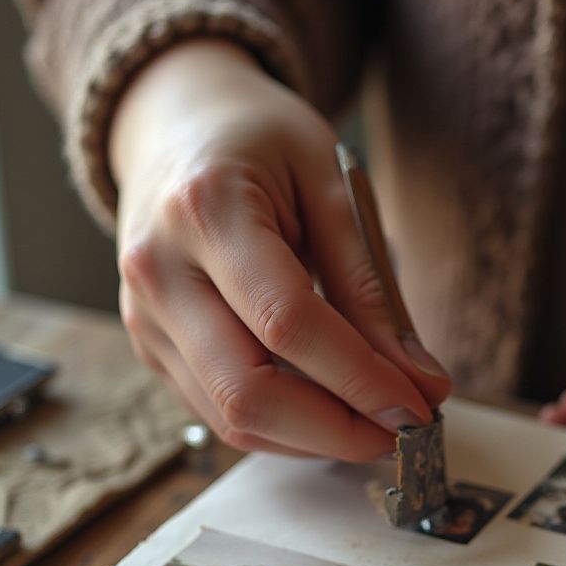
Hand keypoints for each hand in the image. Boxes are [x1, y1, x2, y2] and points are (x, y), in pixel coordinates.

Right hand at [110, 39, 449, 460]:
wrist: (173, 126)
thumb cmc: (261, 144)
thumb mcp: (334, 187)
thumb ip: (373, 288)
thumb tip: (421, 382)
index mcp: (205, 209)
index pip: (289, 323)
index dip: (361, 379)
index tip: (419, 406)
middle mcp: (158, 272)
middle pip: (247, 393)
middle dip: (338, 430)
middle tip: (403, 431)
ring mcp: (145, 318)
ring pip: (232, 419)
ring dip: (315, 439)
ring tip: (375, 422)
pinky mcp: (152, 349)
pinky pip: (219, 415)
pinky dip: (285, 429)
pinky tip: (330, 412)